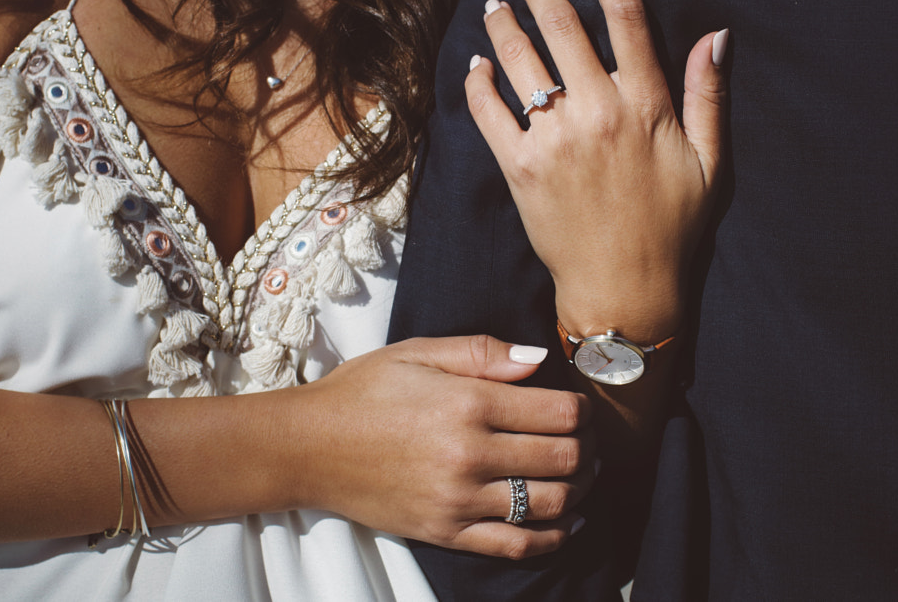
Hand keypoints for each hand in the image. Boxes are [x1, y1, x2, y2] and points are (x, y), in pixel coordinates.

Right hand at [292, 335, 592, 558]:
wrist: (308, 447)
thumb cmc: (363, 391)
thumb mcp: (418, 352)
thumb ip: (483, 352)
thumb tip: (541, 361)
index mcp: (467, 403)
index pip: (560, 413)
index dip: (584, 409)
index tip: (580, 406)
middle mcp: (469, 455)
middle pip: (564, 458)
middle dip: (588, 448)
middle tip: (586, 439)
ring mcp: (458, 500)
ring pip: (551, 504)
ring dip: (580, 489)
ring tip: (580, 474)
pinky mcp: (446, 532)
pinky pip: (516, 545)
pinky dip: (554, 537)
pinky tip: (568, 520)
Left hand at [465, 0, 729, 342]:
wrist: (625, 290)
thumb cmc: (673, 230)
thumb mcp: (711, 164)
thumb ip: (708, 97)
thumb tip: (716, 36)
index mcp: (645, 105)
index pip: (624, 15)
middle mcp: (597, 112)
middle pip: (562, 26)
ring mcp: (554, 140)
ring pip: (521, 61)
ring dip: (503, 24)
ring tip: (494, 5)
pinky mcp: (520, 169)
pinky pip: (489, 113)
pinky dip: (478, 83)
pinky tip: (476, 65)